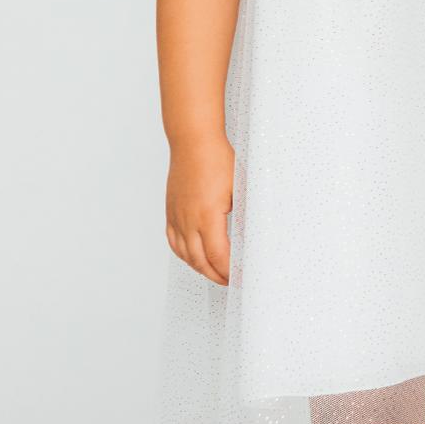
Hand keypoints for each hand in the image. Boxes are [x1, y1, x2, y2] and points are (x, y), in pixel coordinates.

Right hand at [165, 132, 235, 284]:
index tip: (240, 277)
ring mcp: (177, 216)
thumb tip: (253, 234)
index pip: (218, 255)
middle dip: (215, 275)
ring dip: (199, 268)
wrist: (193, 141)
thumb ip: (244, 214)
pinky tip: (192, 257)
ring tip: (214, 274)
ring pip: (185, 254)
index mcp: (207, 216)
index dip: (229, 271)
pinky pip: (173, 241)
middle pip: (200, 261)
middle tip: (230, 282)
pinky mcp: (171, 211)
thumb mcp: (240, 188)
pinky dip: (183, 254)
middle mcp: (188, 220)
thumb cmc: (218, 159)